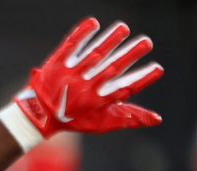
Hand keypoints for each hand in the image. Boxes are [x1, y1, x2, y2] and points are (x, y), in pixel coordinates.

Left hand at [15, 17, 162, 137]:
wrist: (38, 114)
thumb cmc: (75, 118)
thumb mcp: (101, 122)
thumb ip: (128, 117)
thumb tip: (158, 119)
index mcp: (98, 101)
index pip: (124, 88)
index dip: (142, 79)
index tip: (157, 68)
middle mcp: (85, 87)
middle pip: (112, 68)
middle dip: (130, 55)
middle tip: (147, 42)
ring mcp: (70, 74)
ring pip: (93, 55)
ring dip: (109, 40)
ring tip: (123, 28)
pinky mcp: (58, 63)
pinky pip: (71, 46)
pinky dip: (81, 34)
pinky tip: (94, 23)